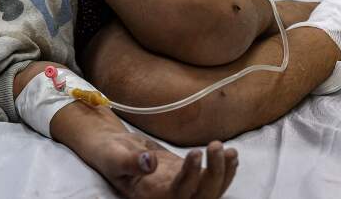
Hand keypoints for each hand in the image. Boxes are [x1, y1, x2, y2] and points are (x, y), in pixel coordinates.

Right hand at [91, 133, 237, 197]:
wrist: (113, 150)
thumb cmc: (109, 154)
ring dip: (223, 173)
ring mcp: (181, 188)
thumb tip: (150, 162)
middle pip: (201, 197)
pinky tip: (231, 155)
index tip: (195, 152)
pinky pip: (210, 180)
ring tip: (229, 151)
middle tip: (216, 146)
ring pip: (210, 191)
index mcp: (151, 196)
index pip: (178, 193)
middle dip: (214, 174)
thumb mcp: (114, 156)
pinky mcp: (188, 177)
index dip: (190, 177)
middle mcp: (170, 198)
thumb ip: (130, 161)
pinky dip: (224, 170)